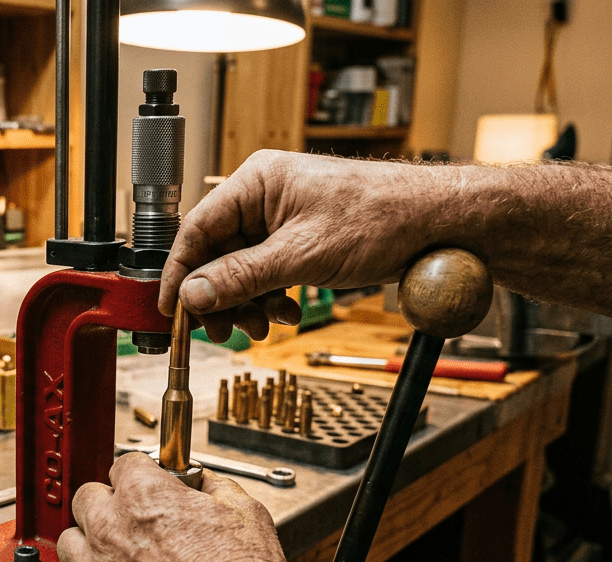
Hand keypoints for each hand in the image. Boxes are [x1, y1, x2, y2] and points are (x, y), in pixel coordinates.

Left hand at [54, 452, 292, 561]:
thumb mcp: (245, 512)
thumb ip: (215, 488)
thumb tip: (206, 485)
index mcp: (144, 496)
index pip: (124, 466)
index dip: (140, 476)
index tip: (147, 486)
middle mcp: (110, 529)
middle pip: (87, 498)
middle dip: (108, 504)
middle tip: (131, 520)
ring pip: (69, 541)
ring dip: (88, 544)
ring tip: (115, 556)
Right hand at [162, 150, 460, 341]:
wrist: (439, 224)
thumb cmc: (383, 216)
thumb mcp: (303, 254)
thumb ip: (242, 276)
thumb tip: (195, 293)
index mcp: (256, 182)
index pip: (197, 230)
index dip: (180, 273)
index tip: (172, 309)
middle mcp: (264, 197)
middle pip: (217, 254)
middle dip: (220, 296)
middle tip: (223, 329)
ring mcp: (282, 220)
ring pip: (242, 270)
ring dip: (248, 303)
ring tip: (262, 327)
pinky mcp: (300, 240)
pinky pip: (268, 273)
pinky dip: (271, 298)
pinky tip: (286, 313)